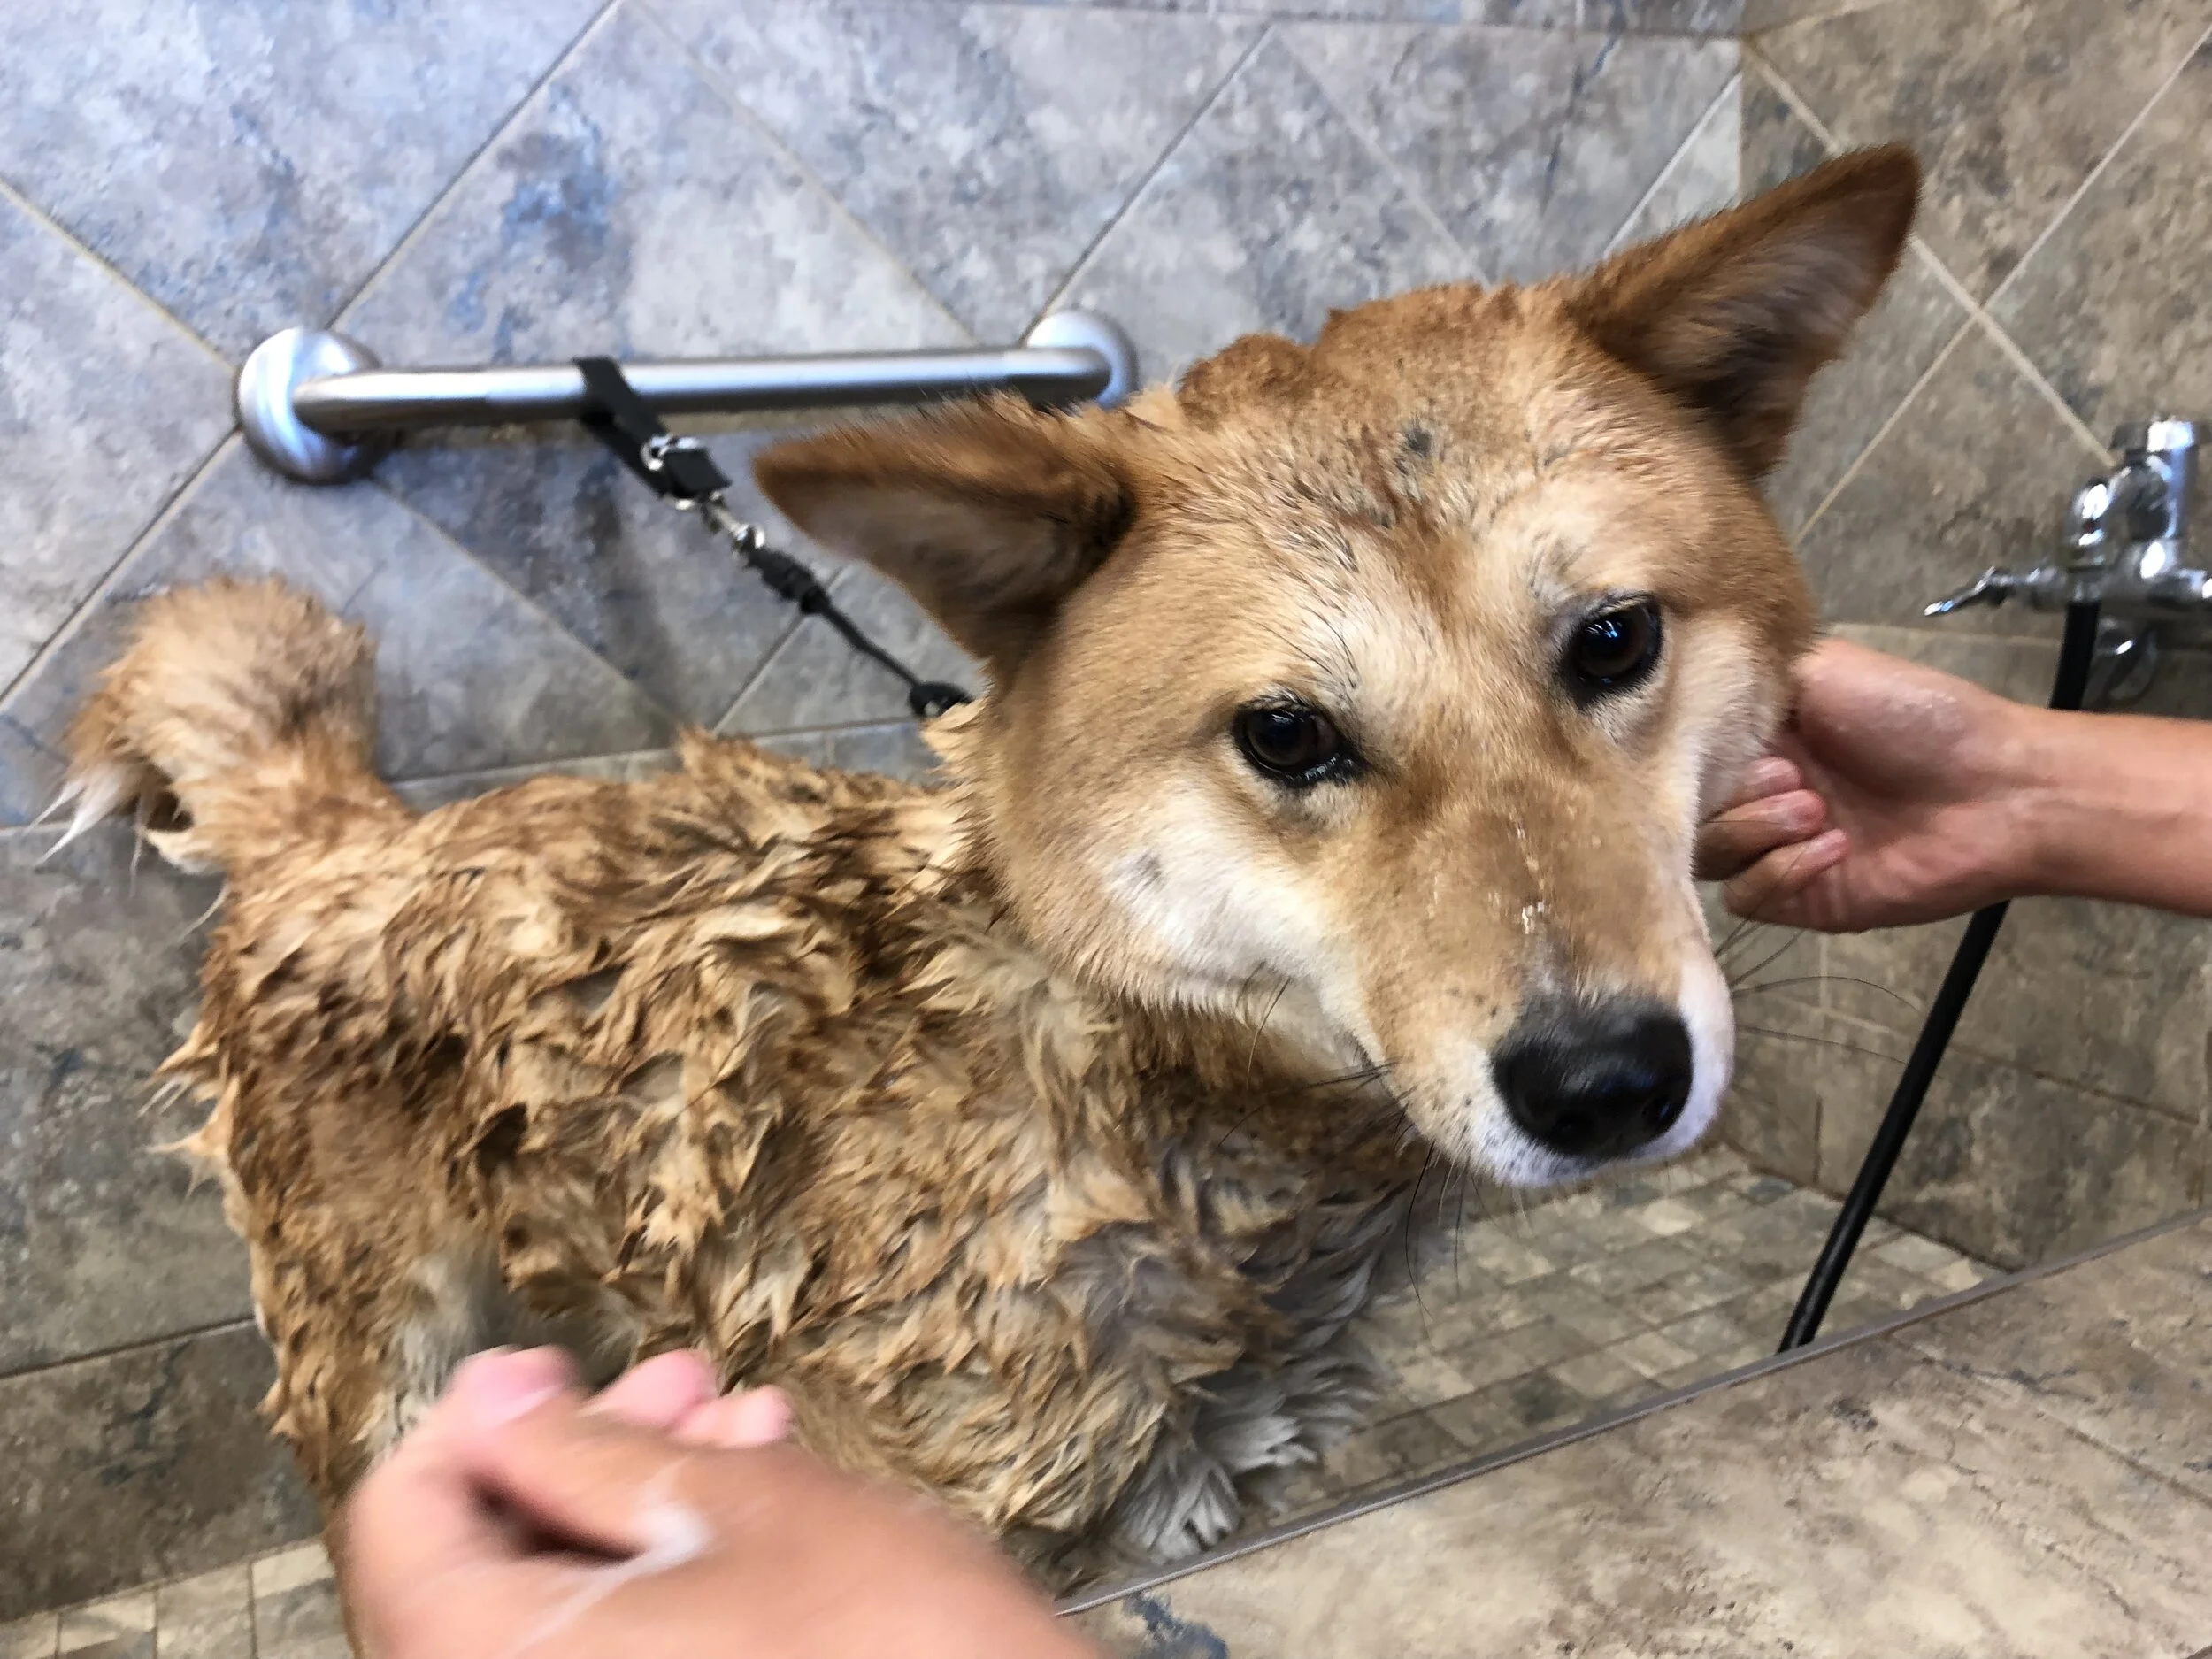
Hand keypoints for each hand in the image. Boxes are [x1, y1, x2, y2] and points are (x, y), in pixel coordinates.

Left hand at [344, 1347, 1098, 1658]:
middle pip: (484, 1566)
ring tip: (744, 1426)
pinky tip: (756, 1504)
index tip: (540, 1368)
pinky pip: (617, 1648)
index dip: (469, 1422)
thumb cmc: (889, 1645)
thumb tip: (493, 1408)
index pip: (402, 1526)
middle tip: (673, 1381)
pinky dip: (666, 1575)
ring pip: (562, 1605)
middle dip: (583, 1452)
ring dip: (640, 1502)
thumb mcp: (732, 1504)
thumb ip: (583, 1453)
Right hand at [1696, 640, 2036, 929]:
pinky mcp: (1802, 898)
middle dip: (1732, 794)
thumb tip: (1682, 694)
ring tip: (1817, 812)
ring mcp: (1778, 847)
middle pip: (1685, 808)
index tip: (1725, 744)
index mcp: (1759, 735)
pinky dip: (1779, 872)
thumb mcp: (1824, 667)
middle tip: (1794, 777)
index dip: (1689, 753)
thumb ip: (1746, 680)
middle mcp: (1759, 790)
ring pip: (1708, 855)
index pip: (1682, 753)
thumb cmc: (1917, 717)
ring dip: (1755, 830)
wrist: (1998, 791)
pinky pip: (1746, 897)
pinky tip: (1833, 849)